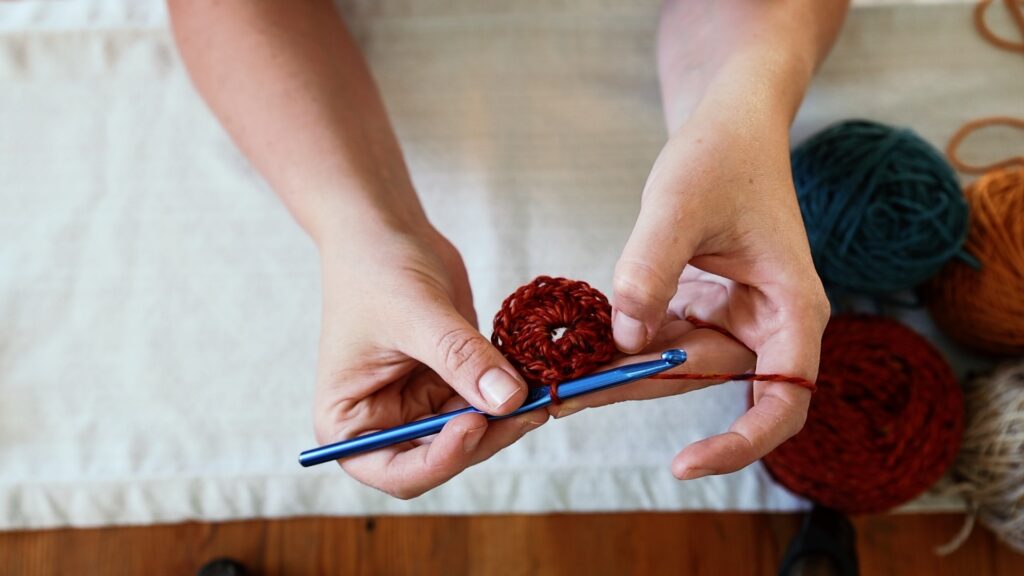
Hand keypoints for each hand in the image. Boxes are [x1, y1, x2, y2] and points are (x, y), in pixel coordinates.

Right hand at [313, 223, 547, 497]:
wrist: (385, 229)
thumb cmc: (374, 268)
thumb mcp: (414, 314)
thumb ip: (459, 358)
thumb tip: (509, 399)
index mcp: (350, 423)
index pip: (395, 471)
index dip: (439, 459)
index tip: (474, 424)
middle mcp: (387, 424)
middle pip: (445, 455)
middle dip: (490, 435)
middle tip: (532, 406)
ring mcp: (423, 405)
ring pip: (477, 431)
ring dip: (512, 416)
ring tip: (549, 390)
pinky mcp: (455, 382)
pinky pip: (491, 400)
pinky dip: (519, 392)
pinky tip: (548, 378)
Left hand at [569, 106, 829, 480]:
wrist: (730, 125)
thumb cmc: (722, 155)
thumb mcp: (678, 204)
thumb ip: (649, 271)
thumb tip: (626, 340)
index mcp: (792, 309)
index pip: (783, 401)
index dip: (740, 444)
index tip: (685, 464)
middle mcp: (768, 324)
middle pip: (704, 382)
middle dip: (635, 391)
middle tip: (562, 398)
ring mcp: (732, 319)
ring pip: (674, 365)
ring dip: (618, 373)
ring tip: (553, 381)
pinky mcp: (701, 308)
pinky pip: (660, 340)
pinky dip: (620, 345)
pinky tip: (573, 349)